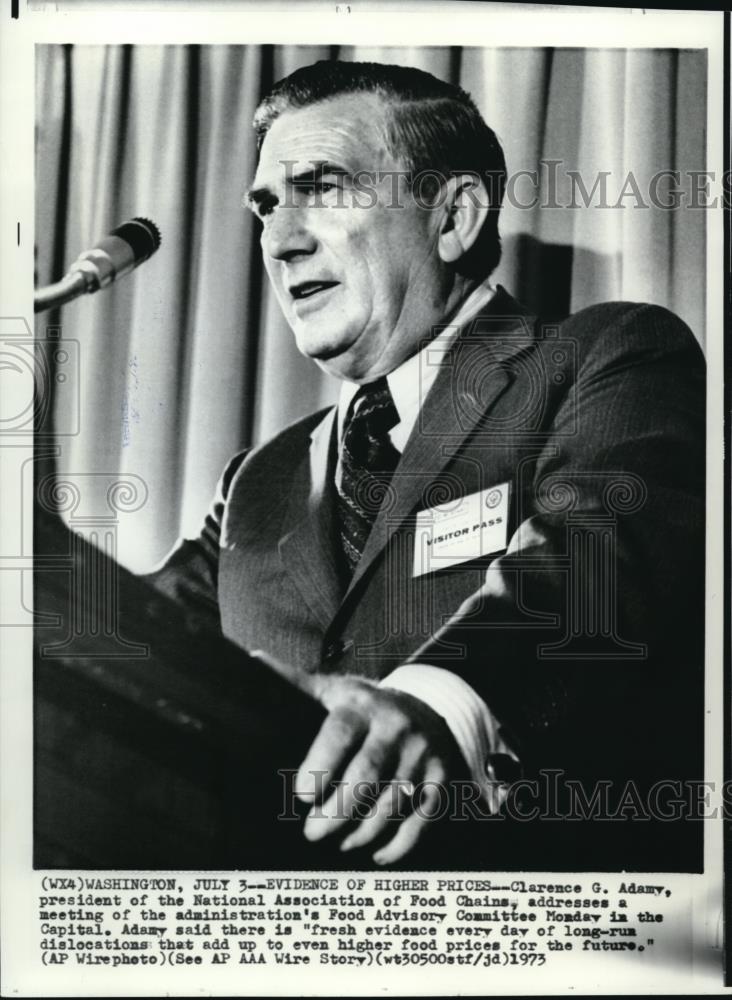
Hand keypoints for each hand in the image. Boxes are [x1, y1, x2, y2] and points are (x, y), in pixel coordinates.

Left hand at [252, 652, 461, 863]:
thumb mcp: (334, 690)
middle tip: (311, 832)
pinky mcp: (439, 781)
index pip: (342, 732)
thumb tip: (251, 660)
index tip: (301, 795)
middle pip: (366, 775)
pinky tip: (376, 853)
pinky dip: (398, 844)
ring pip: (392, 803)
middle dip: (336, 810)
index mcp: (362, 705)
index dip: (320, 764)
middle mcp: (395, 728)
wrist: (428, 711)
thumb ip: (295, 682)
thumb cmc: (365, 707)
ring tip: (339, 842)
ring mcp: (421, 756)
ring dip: (362, 831)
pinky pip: (421, 821)